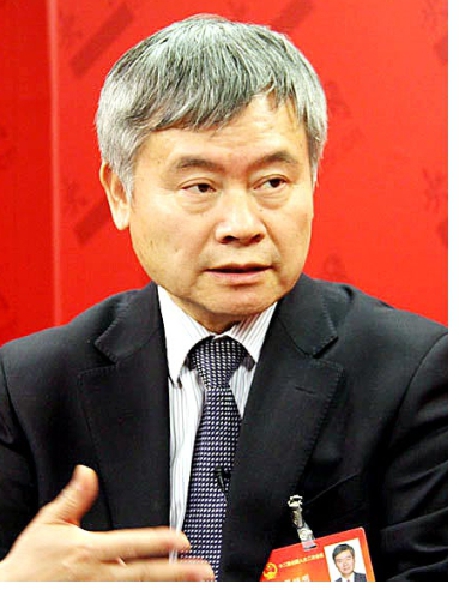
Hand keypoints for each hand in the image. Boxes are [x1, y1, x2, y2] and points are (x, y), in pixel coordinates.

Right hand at [0, 465, 213, 580]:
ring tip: (193, 587)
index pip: (132, 544)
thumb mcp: (49, 523)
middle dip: (175, 573)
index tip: (183, 540)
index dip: (159, 541)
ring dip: (166, 588)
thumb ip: (74, 498)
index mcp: (89, 550)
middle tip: (202, 571)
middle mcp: (97, 576)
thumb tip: (87, 472)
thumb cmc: (30, 563)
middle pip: (144, 574)